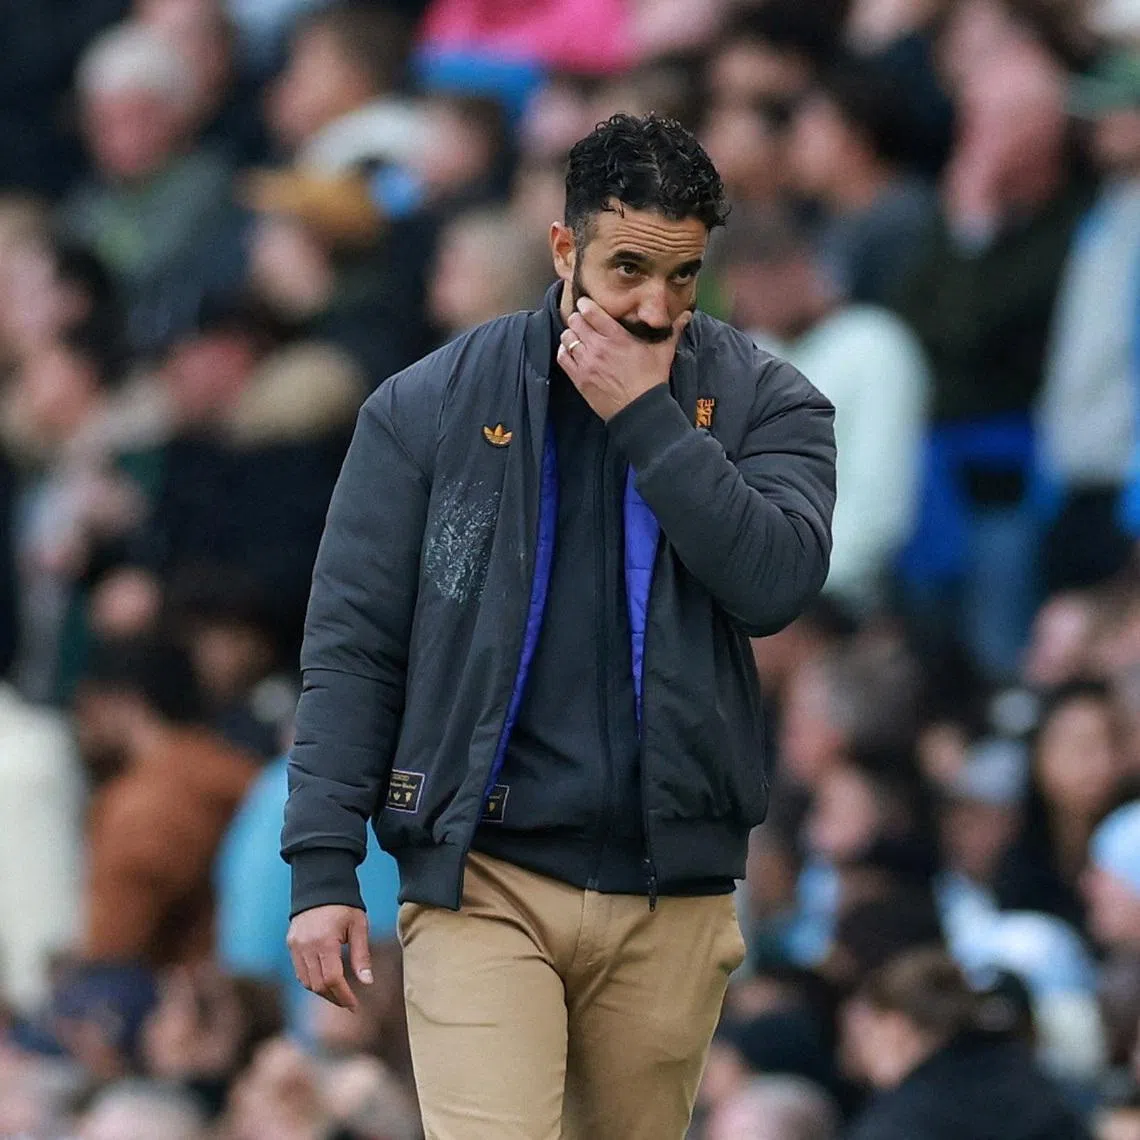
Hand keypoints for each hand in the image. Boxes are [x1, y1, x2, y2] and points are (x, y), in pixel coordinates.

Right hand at [286, 905, 371, 1010]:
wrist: (321, 885)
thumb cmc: (345, 906)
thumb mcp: (359, 926)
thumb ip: (361, 955)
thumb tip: (367, 982)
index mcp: (325, 941)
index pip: (332, 979)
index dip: (344, 995)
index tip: (355, 1005)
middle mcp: (306, 946)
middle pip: (318, 984)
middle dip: (334, 997)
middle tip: (349, 1003)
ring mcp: (295, 946)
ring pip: (306, 981)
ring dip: (322, 992)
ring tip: (339, 994)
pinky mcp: (291, 944)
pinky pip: (299, 971)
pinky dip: (312, 980)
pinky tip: (325, 981)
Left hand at [557, 297, 690, 420]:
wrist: (640, 409)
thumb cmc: (652, 380)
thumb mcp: (664, 352)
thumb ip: (672, 331)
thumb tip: (687, 316)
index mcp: (617, 336)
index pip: (591, 311)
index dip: (586, 305)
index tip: (587, 305)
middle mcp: (598, 347)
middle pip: (575, 321)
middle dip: (578, 319)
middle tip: (584, 323)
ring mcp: (587, 363)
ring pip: (567, 337)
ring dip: (571, 335)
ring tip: (578, 338)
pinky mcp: (579, 378)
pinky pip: (563, 357)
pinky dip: (565, 352)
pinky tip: (573, 353)